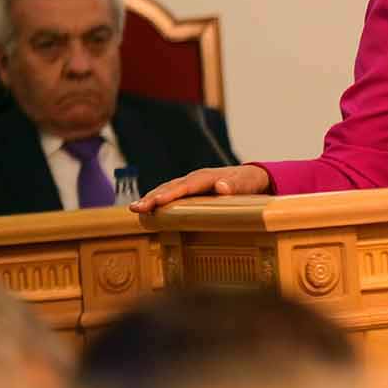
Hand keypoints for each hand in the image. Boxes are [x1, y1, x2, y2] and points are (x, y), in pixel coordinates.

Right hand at [129, 164, 270, 212]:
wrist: (251, 178)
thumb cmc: (248, 182)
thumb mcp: (246, 183)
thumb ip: (235, 185)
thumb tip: (221, 187)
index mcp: (207, 177)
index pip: (186, 186)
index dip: (170, 194)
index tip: (155, 202)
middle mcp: (196, 178)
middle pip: (171, 187)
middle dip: (153, 197)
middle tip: (136, 208)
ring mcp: (191, 183)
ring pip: (168, 189)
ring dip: (151, 198)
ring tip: (135, 209)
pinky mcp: (190, 191)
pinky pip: (171, 194)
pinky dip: (158, 200)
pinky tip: (147, 210)